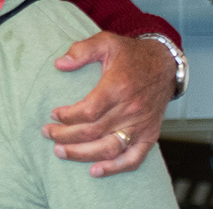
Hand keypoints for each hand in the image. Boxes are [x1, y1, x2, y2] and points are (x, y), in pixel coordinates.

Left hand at [43, 31, 175, 175]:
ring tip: (60, 152)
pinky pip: (134, 158)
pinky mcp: (150, 135)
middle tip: (47, 133)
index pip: (88, 111)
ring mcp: (141, 125)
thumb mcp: (105, 41)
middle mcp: (130, 109)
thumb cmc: (130, 54)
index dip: (67, 116)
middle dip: (65, 135)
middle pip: (93, 131)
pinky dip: (115, 168)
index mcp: (118, 87)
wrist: (164, 65)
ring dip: (82, 154)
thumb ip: (81, 50)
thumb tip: (60, 64)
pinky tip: (95, 171)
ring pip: (109, 148)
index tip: (53, 114)